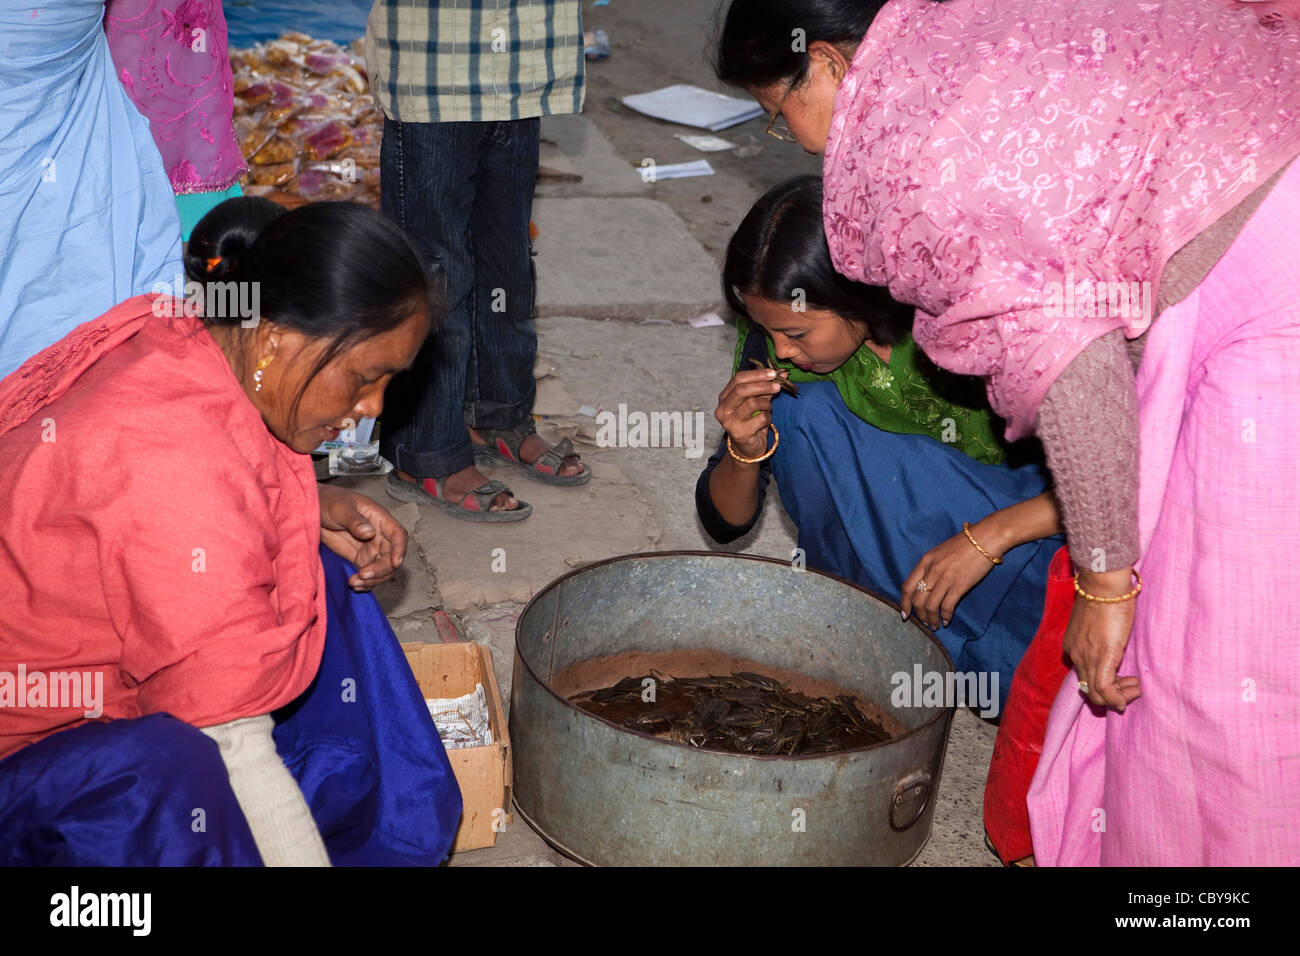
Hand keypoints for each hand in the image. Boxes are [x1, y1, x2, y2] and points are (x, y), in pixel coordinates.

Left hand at [318, 484, 407, 590]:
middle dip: (381, 570)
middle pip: (391, 556)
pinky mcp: (360, 559)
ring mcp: (370, 548)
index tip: (395, 563)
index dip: (400, 549)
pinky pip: (369, 574)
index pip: (398, 534)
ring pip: (382, 569)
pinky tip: (354, 585)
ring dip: (373, 580)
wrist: (311, 511)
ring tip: (354, 582)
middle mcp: (379, 535)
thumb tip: (369, 533)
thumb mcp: (340, 508)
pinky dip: (365, 583)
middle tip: (363, 576)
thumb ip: (355, 520)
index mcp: (380, 519)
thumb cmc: (328, 502)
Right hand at [714, 367, 786, 458]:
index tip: (772, 373)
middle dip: (762, 385)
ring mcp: (729, 422)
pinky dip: (767, 418)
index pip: (738, 379)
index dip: (756, 374)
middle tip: (778, 386)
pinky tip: (766, 421)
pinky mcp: (739, 433)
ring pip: (751, 403)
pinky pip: (760, 419)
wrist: (747, 448)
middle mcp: (723, 409)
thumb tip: (782, 374)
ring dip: (766, 404)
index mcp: (724, 397)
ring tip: (768, 409)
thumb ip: (766, 388)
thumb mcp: (757, 402)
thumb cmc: (751, 422)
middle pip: (741, 390)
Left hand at [900, 529, 998, 628]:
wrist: (985, 538)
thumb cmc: (964, 544)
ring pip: (931, 606)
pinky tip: (947, 620)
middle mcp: (932, 570)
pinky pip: (947, 606)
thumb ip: (930, 567)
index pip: (907, 586)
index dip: (904, 603)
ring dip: (931, 619)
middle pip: (917, 600)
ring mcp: (945, 578)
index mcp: (925, 561)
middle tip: (924, 623)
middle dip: (919, 615)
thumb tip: (925, 586)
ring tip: (934, 625)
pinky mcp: (960, 585)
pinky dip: (946, 616)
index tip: (905, 615)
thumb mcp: (939, 551)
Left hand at [1063, 568, 1140, 711]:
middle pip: (1088, 689)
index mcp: (1072, 646)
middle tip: (1131, 686)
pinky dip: (1117, 698)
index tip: (1121, 679)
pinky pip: (1105, 689)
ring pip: (1096, 694)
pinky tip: (1131, 694)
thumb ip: (1099, 637)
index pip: (1083, 676)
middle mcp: (1075, 655)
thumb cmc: (1104, 598)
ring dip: (1118, 697)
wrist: (1104, 586)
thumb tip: (1111, 643)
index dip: (1103, 683)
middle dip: (1112, 694)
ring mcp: (1086, 658)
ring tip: (1135, 688)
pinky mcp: (1102, 658)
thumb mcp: (1096, 622)